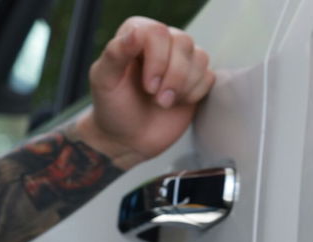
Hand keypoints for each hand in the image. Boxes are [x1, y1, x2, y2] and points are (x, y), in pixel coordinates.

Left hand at [79, 17, 215, 168]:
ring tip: (164, 103)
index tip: (147, 87)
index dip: (157, 60)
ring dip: (183, 87)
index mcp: (137, 34)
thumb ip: (115, 54)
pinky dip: (194, 94)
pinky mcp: (195, 78)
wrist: (128, 138)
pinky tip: (177, 103)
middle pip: (183, 43)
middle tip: (156, 100)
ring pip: (200, 58)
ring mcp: (180, 59)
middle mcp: (162, 41)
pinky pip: (208, 76)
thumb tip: (136, 32)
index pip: (158, 32)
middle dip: (173, 77)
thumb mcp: (104, 81)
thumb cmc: (112, 108)